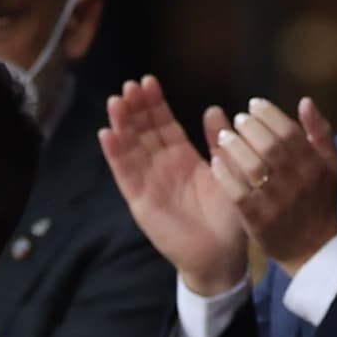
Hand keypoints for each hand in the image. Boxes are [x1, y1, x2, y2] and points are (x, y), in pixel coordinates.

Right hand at [98, 75, 248, 294]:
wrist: (222, 255)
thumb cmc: (228, 217)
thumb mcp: (227, 171)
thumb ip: (218, 142)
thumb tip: (213, 109)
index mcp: (182, 158)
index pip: (163, 125)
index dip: (154, 104)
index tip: (148, 80)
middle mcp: (161, 167)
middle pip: (143, 132)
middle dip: (135, 108)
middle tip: (129, 85)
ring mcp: (148, 183)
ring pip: (130, 148)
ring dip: (121, 125)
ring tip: (115, 102)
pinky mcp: (140, 201)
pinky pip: (125, 175)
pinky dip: (115, 155)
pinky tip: (107, 134)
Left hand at [206, 97, 336, 275]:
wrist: (312, 248)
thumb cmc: (319, 201)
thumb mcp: (329, 165)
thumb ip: (319, 132)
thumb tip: (305, 101)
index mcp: (315, 165)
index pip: (290, 132)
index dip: (269, 114)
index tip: (253, 104)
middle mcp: (297, 180)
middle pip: (270, 146)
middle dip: (250, 128)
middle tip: (237, 120)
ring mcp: (276, 200)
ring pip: (252, 167)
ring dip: (235, 147)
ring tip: (224, 136)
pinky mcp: (257, 218)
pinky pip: (237, 192)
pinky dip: (225, 174)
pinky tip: (215, 162)